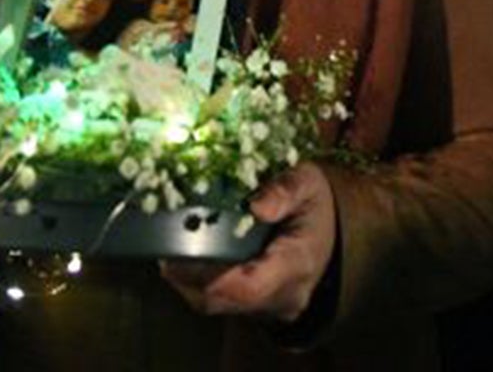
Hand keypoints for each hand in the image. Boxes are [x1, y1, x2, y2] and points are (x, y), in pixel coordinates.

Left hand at [161, 162, 337, 323]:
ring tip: (170, 247)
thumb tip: (256, 205)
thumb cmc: (315, 205)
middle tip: (164, 245)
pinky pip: (220, 302)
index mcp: (298, 264)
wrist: (328, 234)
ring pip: (217, 305)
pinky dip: (198, 282)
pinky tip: (185, 256)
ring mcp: (270, 308)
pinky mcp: (256, 308)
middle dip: (188, 276)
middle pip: (225, 300)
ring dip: (188, 280)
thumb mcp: (309, 183)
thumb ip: (286, 189)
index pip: (249, 287)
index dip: (209, 276)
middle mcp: (284, 296)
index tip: (178, 254)